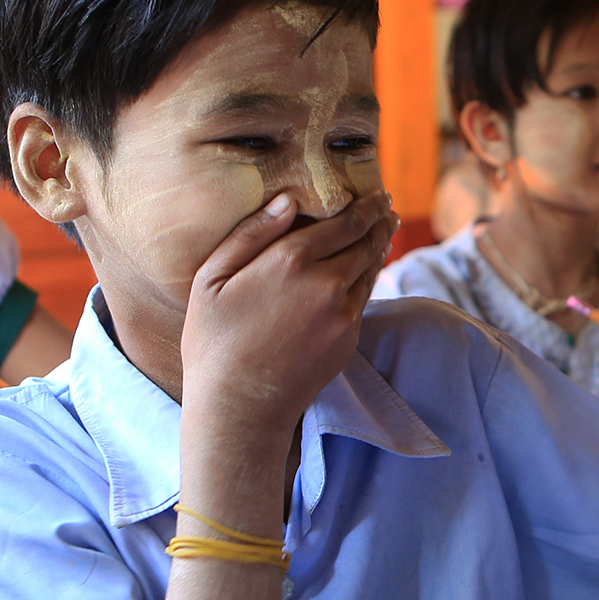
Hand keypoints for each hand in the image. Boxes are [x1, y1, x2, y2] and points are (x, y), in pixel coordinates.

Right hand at [180, 190, 398, 437]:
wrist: (240, 406)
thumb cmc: (214, 340)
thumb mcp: (212, 279)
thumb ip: (251, 234)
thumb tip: (287, 200)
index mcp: (291, 261)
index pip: (343, 222)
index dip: (365, 205)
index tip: (376, 193)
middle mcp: (326, 284)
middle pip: (365, 243)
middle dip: (379, 221)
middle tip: (386, 206)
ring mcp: (342, 314)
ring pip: (369, 270)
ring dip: (379, 247)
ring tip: (383, 231)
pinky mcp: (348, 339)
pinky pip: (363, 299)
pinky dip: (368, 278)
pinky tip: (365, 269)